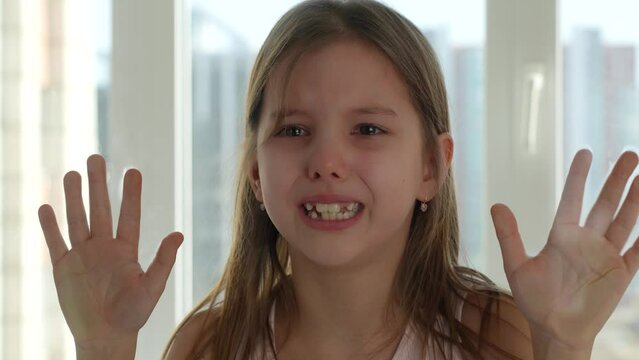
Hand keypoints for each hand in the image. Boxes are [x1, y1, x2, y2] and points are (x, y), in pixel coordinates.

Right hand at [38, 154, 183, 344]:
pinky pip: (55, 243)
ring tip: (72, 173)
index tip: (132, 170)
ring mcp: (83, 256)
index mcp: (126, 250)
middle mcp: (104, 248)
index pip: (129, 215)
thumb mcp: (152, 287)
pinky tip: (46, 207)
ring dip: (74, 198)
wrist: (106, 336)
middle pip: (100, 210)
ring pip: (77, 220)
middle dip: (98, 184)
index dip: (131, 193)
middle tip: (95, 158)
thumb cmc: (133, 314)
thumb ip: (163, 260)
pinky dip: (50, 226)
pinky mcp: (64, 269)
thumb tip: (179, 233)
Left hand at [490, 149, 638, 349]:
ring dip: (635, 200)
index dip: (579, 176)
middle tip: (630, 154)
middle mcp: (586, 240)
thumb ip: (509, 236)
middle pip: (605, 204)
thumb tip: (496, 205)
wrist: (554, 330)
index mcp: (562, 235)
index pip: (573, 199)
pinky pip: (637, 252)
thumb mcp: (517, 266)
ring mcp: (605, 255)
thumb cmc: (534, 299)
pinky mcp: (619, 273)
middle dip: (617, 180)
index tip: (585, 152)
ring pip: (624, 221)